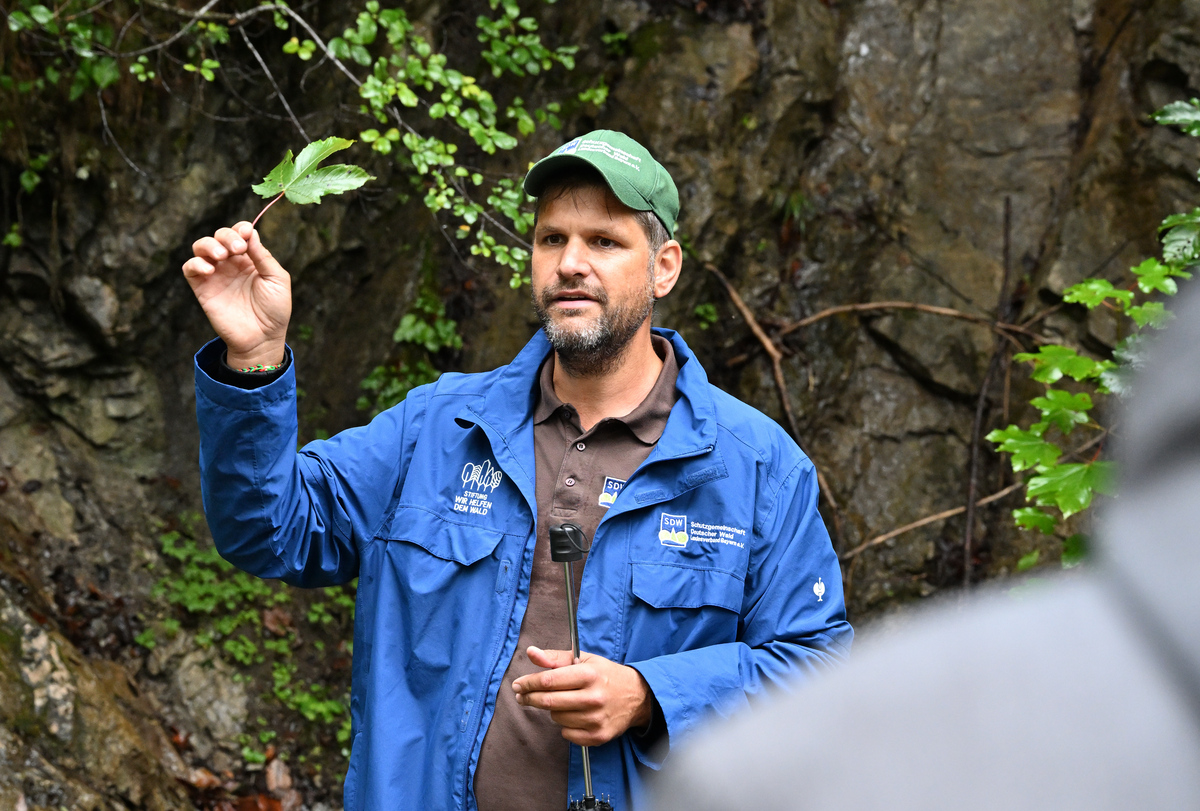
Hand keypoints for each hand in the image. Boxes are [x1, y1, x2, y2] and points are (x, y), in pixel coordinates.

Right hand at [182, 221, 290, 367]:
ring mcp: (216, 274)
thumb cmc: (274, 310)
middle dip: (226, 236)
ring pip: (201, 247)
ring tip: (221, 256)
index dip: (241, 229)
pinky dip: (196, 263)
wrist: (262, 338)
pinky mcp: (202, 288)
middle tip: (237, 249)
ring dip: (209, 245)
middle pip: (220, 236)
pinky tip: (210, 269)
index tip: (246, 232)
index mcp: (251, 259)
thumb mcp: (277, 280)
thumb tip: (251, 233)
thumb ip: (263, 257)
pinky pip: (190, 268)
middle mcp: (231, 263)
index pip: (240, 234)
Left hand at [512, 646, 652, 745]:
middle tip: (522, 696)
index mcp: (589, 674)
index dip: (528, 683)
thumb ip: (555, 658)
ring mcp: (596, 719)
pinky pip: (566, 734)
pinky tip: (573, 715)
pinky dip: (565, 725)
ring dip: (552, 710)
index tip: (518, 684)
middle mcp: (593, 697)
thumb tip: (531, 652)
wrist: (637, 697)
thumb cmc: (606, 675)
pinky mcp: (598, 736)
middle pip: (549, 702)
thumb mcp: (584, 659)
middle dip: (530, 698)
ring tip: (562, 702)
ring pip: (556, 718)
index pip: (549, 680)